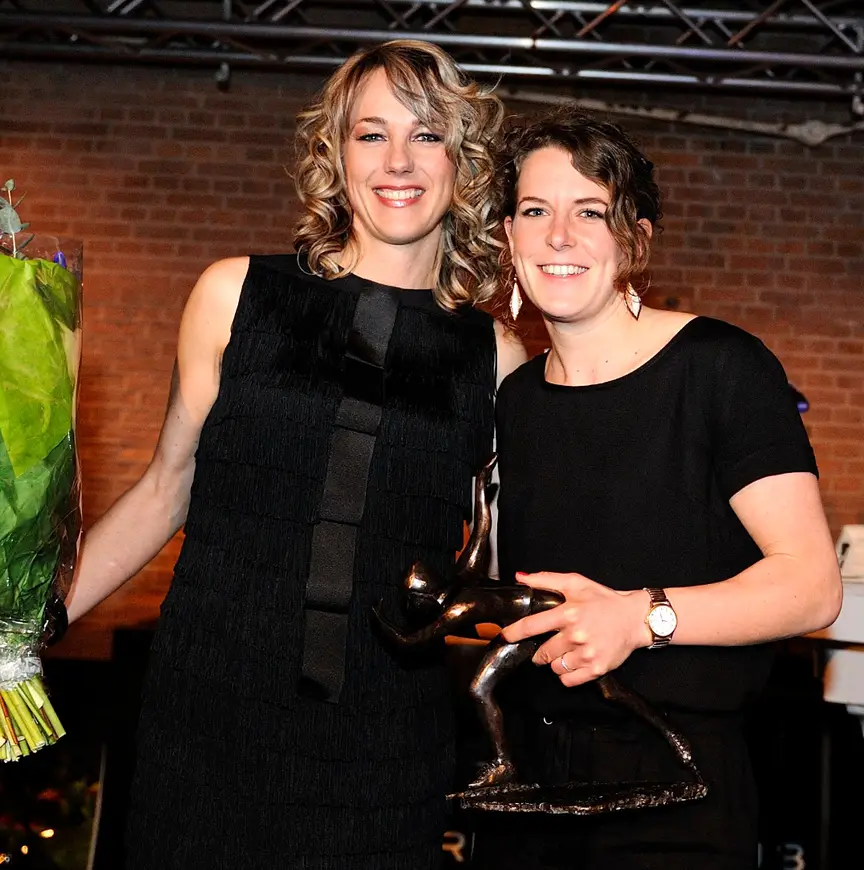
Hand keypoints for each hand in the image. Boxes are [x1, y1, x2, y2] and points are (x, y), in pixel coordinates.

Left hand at [501, 572, 649, 686]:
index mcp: (568, 613)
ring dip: (556, 662)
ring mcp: (587, 654)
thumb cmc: (604, 600)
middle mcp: (576, 635)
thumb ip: (546, 580)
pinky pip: (569, 680)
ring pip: (555, 668)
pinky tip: (574, 662)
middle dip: (540, 651)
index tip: (505, 636)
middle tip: (550, 643)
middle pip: (542, 653)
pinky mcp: (597, 669)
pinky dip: (567, 674)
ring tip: (567, 651)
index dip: (514, 633)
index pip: (532, 626)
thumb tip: (520, 578)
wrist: (635, 618)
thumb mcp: (576, 583)